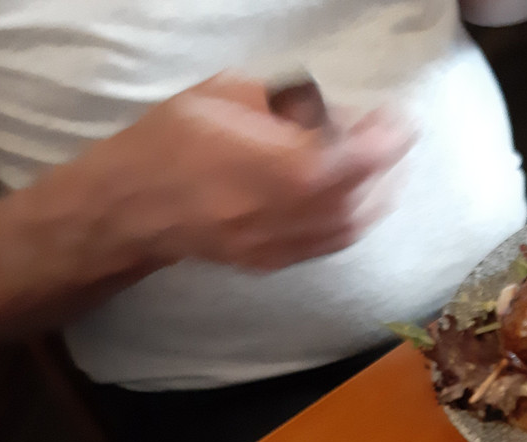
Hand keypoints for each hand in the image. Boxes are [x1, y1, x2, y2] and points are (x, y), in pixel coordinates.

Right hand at [89, 72, 414, 270]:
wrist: (132, 203)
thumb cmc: (175, 137)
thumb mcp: (232, 94)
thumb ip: (293, 104)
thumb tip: (339, 115)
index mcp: (284, 168)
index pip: (363, 157)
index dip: (389, 136)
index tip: (395, 118)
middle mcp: (292, 215)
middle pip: (367, 197)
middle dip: (388, 166)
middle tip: (390, 139)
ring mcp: (284, 245)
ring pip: (354, 227)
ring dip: (378, 196)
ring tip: (380, 167)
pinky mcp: (275, 262)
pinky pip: (331, 244)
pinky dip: (353, 219)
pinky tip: (353, 197)